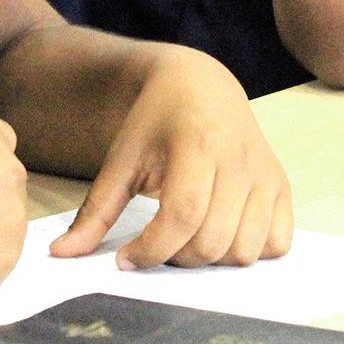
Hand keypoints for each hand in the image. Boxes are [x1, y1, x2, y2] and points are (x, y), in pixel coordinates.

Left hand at [49, 48, 291, 269]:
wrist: (201, 84)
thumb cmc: (157, 120)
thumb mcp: (122, 158)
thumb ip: (96, 210)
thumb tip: (62, 254)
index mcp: (198, 144)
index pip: (182, 216)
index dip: (152, 249)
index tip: (126, 258)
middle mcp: (240, 160)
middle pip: (212, 240)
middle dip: (175, 258)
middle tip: (155, 244)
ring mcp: (266, 175)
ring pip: (244, 251)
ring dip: (210, 259)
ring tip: (185, 237)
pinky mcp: (282, 186)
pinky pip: (276, 244)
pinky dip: (248, 252)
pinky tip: (221, 233)